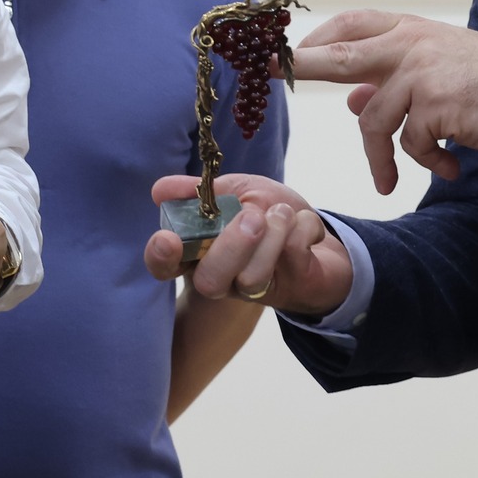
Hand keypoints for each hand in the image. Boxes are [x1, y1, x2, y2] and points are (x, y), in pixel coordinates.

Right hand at [143, 173, 355, 320]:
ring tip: (282, 213)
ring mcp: (259, 287)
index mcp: (203, 250)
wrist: (318, 235)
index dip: (161, 258)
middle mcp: (225, 276)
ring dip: (273, 235)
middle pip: (208, 282)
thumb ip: (202, 191)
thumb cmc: (269, 213)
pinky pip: (294, 259)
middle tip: (253, 216)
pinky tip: (302, 223)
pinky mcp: (294, 288)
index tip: (167, 239)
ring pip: (252, 278)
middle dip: (230, 247)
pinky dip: (302, 227)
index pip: (167, 267)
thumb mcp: (237, 192)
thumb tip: (159, 189)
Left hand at [292, 11, 477, 193]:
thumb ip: (395, 77)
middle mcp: (409, 44)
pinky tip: (448, 168)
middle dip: (300, 65)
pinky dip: (425, 164)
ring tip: (390, 180)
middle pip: (340, 56)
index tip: (290, 52)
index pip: (352, 23)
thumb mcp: (438, 67)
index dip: (318, 38)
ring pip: (373, 120)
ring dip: (380, 158)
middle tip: (267, 71)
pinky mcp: (434, 105)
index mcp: (409, 28)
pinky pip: (411, 144)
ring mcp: (419, 73)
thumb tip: (351, 101)